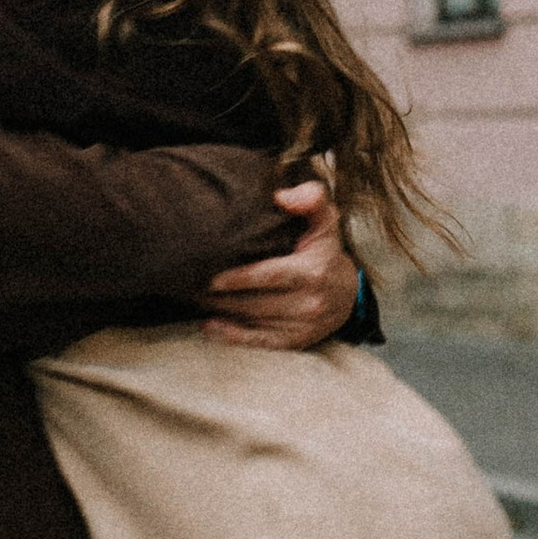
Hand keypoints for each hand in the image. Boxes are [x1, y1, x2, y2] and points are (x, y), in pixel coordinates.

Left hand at [198, 175, 360, 351]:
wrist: (348, 294)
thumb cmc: (325, 251)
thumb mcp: (325, 221)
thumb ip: (311, 199)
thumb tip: (282, 196)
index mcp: (312, 272)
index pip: (269, 275)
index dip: (238, 278)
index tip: (210, 276)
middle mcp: (308, 302)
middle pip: (254, 301)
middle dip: (218, 295)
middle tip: (189, 284)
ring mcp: (301, 326)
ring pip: (252, 320)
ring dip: (219, 311)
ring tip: (193, 298)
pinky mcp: (294, 342)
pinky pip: (259, 341)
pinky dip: (231, 336)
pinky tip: (208, 325)